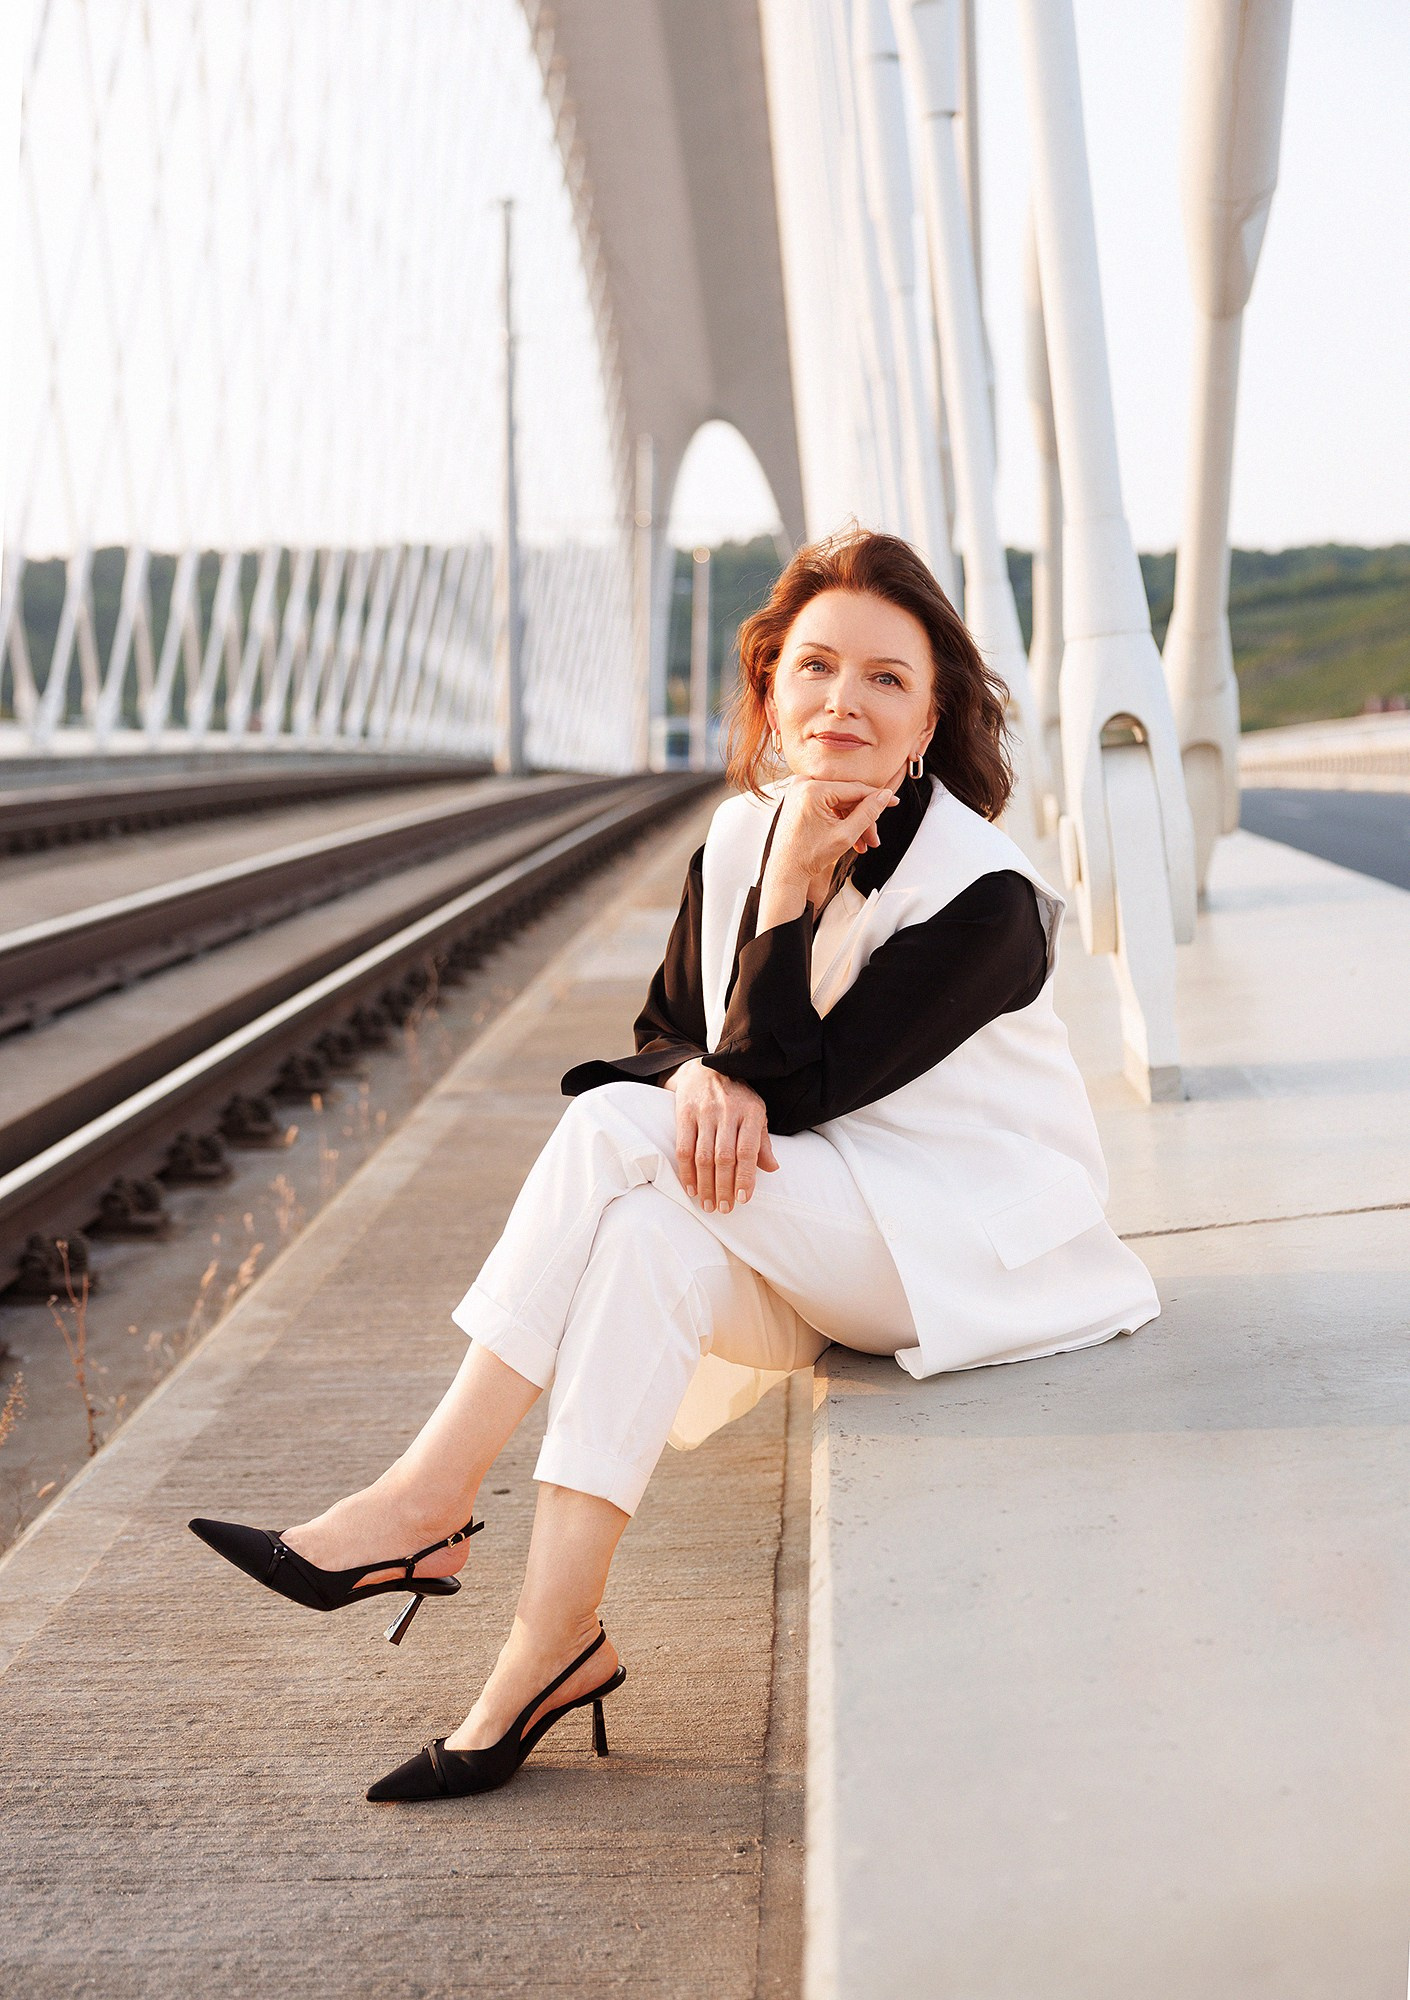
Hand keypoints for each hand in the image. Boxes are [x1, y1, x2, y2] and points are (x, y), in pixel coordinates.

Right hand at [664, 1059, 778, 1211]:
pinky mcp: (684, 1113)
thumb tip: (772, 1169)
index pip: (747, 1151)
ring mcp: (704, 1112)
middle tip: (723, 1208)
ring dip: (705, 1184)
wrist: (705, 1069)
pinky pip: (683, 1148)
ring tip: (707, 1204)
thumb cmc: (736, 1097)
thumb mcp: (756, 1113)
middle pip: (724, 1157)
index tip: (743, 1199)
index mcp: (750, 1112)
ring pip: (703, 1156)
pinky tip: (691, 1187)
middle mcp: (727, 1111)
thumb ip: (762, 1142)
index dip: (745, 1178)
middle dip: (723, 1187)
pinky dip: (686, 1172)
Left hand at [757, 766, 906, 931]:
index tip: (894, 801)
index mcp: (812, 789)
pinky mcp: (800, 798)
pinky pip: (828, 804)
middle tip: (874, 837)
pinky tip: (851, 836)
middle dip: (863, 818)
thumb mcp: (845, 834)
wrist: (786, 870)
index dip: (877, 797)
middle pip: (847, 797)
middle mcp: (803, 784)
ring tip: (863, 843)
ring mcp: (799, 790)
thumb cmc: (808, 856)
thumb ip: (868, 812)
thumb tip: (885, 796)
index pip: (854, 789)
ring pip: (839, 802)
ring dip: (853, 821)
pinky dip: (840, 819)